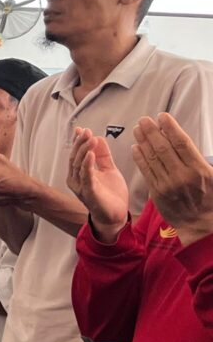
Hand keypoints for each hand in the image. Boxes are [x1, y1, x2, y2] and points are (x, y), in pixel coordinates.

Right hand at [66, 127, 128, 241]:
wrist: (115, 215)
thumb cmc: (110, 194)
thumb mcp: (108, 169)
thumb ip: (103, 155)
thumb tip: (98, 138)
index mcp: (79, 174)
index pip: (76, 154)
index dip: (78, 141)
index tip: (83, 130)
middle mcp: (76, 180)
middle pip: (75, 157)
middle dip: (80, 143)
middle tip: (86, 132)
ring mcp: (81, 186)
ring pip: (78, 165)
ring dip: (84, 150)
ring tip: (90, 139)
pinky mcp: (89, 193)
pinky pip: (86, 177)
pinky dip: (87, 165)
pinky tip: (90, 154)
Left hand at [133, 113, 212, 245]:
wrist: (202, 224)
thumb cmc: (211, 198)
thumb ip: (201, 159)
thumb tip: (184, 142)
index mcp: (199, 169)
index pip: (181, 143)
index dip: (170, 128)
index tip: (162, 117)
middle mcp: (182, 175)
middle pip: (163, 148)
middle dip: (152, 132)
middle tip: (144, 120)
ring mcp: (168, 184)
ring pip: (152, 158)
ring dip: (143, 142)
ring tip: (138, 130)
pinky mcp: (157, 192)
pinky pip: (147, 172)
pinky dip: (140, 158)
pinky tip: (136, 148)